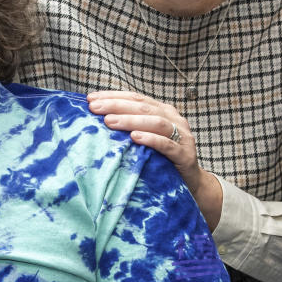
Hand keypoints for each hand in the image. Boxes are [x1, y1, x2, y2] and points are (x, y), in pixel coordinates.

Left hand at [88, 90, 222, 229]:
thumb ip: (130, 127)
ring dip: (131, 120)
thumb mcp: (145, 139)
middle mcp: (174, 119)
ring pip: (156, 122)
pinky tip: (134, 137)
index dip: (113, 96)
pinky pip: (167, 145)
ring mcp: (182, 136)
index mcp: (163, 111)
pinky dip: (151, 139)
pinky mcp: (185, 155)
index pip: (136, 98)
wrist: (191, 184)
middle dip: (116, 106)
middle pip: (143, 107)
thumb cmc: (162, 159)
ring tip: (109, 121)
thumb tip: (97, 119)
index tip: (90, 98)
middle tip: (94, 108)